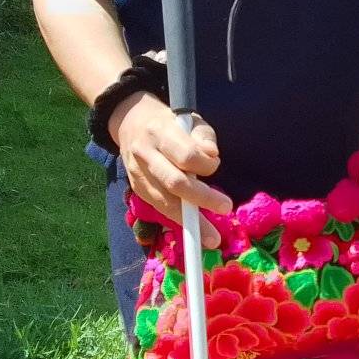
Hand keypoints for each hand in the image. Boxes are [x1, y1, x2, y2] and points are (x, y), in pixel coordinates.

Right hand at [112, 91, 229, 247]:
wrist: (132, 123)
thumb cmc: (171, 123)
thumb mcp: (190, 120)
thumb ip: (204, 137)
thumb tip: (212, 156)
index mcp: (161, 132)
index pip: (185, 155)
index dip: (205, 165)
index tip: (215, 166)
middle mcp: (146, 154)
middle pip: (174, 182)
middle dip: (202, 198)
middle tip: (226, 207)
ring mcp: (138, 174)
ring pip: (164, 201)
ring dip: (190, 221)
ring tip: (211, 238)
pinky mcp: (137, 188)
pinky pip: (159, 207)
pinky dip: (178, 219)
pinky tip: (195, 230)